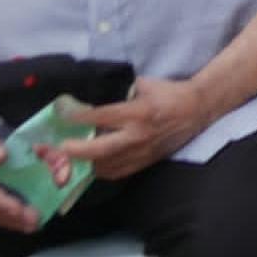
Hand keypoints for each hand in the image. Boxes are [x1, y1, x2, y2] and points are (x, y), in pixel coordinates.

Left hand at [72, 77, 213, 180]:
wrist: (198, 110)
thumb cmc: (170, 93)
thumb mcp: (146, 85)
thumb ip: (122, 93)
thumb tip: (98, 97)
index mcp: (137, 112)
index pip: (99, 116)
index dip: (76, 117)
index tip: (60, 114)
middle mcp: (137, 135)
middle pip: (98, 149)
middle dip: (74, 150)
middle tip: (58, 147)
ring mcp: (141, 152)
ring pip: (105, 165)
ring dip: (85, 162)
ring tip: (70, 158)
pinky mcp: (145, 162)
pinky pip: (117, 172)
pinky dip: (101, 169)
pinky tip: (92, 164)